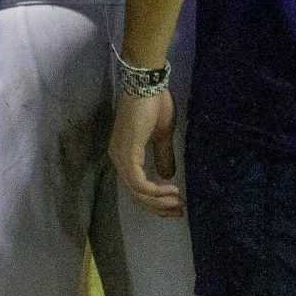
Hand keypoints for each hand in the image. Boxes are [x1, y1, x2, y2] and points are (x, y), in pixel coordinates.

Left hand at [109, 89, 181, 217]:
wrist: (147, 84)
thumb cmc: (155, 104)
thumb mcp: (163, 135)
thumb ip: (163, 156)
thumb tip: (167, 176)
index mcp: (124, 154)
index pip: (135, 187)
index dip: (154, 200)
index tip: (175, 205)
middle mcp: (117, 158)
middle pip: (135, 194)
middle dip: (158, 206)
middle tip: (178, 211)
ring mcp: (120, 156)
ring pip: (136, 192)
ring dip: (158, 201)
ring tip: (178, 203)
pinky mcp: (127, 153)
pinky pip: (139, 182)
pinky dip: (155, 190)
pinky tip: (171, 189)